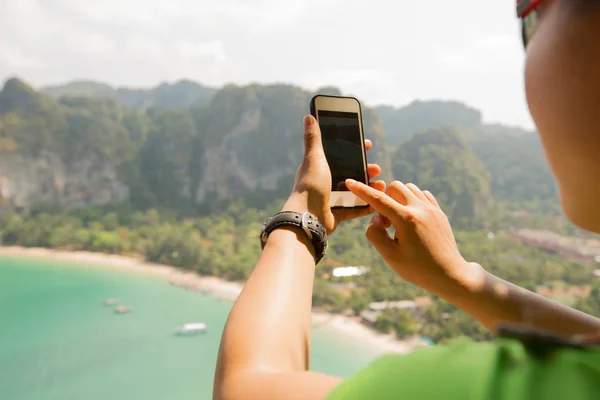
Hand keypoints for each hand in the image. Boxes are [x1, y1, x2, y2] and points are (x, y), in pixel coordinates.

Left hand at [284, 115, 385, 233]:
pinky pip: (356, 209)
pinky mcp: (338, 214)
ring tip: (381, 185)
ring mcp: (332, 199)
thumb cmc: (310, 185)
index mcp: (320, 169)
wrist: (308, 216)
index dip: (354, 149)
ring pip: (356, 191)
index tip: (368, 144)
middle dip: (366, 169)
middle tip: (377, 168)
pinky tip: (378, 201)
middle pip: (350, 173)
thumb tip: (308, 116)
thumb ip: (313, 138)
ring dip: (369, 187)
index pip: (340, 155)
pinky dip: (367, 206)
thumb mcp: (314, 158)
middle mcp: (325, 183)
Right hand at [346, 180, 482, 294]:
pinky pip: (422, 194)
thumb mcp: (391, 257)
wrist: (449, 274)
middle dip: (384, 199)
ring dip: (398, 198)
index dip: (361, 190)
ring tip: (399, 221)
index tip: (350, 182)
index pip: (378, 199)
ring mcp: (432, 209)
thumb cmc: (418, 269)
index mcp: (406, 219)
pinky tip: (411, 218)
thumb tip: (374, 219)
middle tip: (386, 223)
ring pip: (409, 188)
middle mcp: (420, 209)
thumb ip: (376, 235)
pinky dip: (412, 200)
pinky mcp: (439, 212)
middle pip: (394, 187)